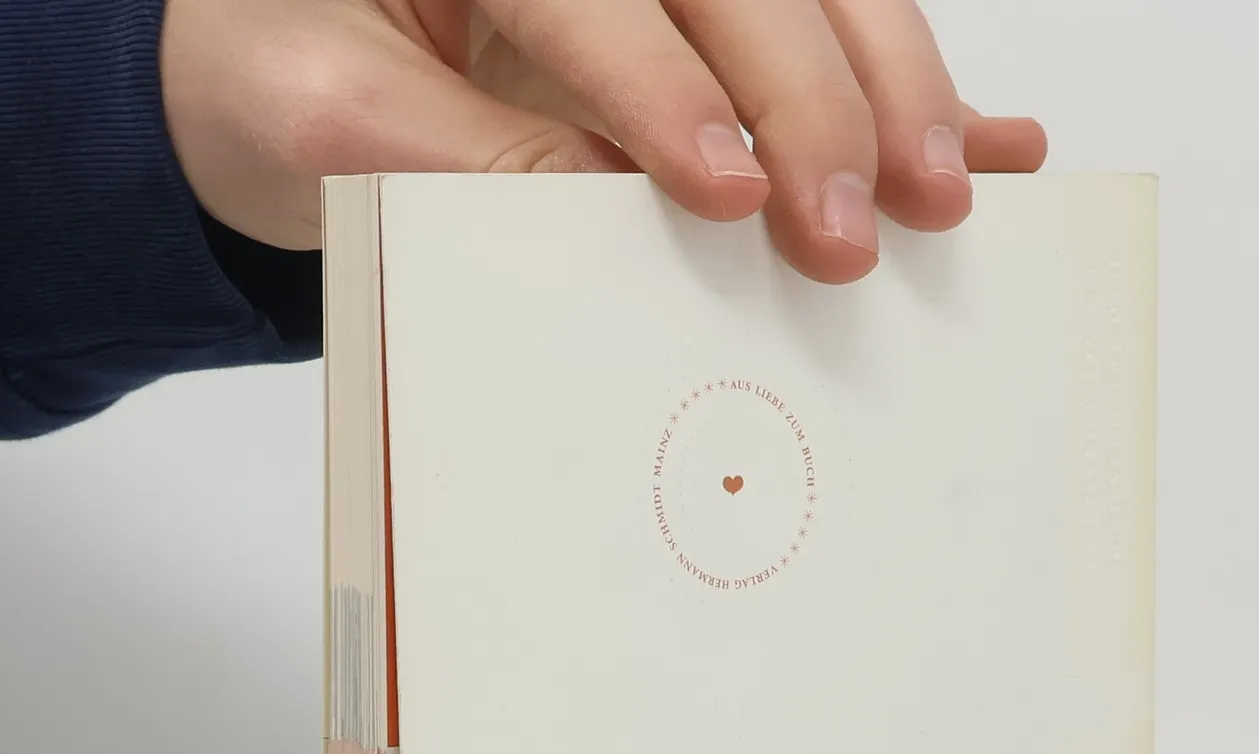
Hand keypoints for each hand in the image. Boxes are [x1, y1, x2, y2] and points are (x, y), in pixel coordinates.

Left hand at [161, 0, 1046, 283]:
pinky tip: (989, 135)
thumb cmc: (276, 74)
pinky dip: (908, 83)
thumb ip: (460, 159)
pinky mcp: (703, 17)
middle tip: (854, 227)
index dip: (667, 90)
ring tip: (940, 192)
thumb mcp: (324, 120)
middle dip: (812, 101)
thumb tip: (616, 213)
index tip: (729, 192)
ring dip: (892, 86)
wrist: (269, 69)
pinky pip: (820, 32)